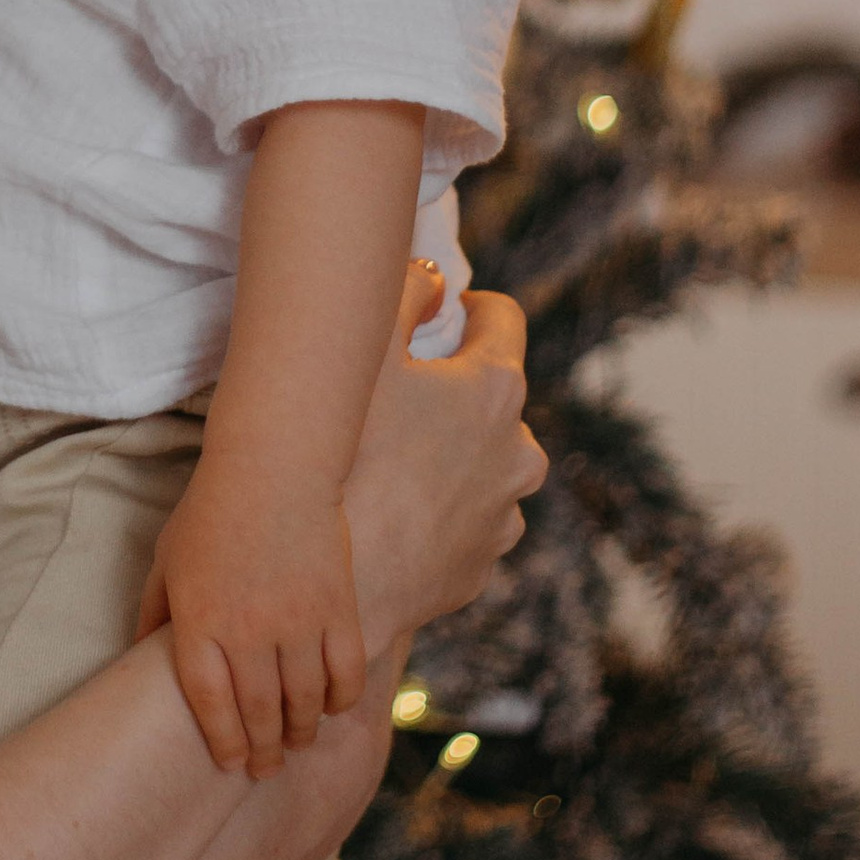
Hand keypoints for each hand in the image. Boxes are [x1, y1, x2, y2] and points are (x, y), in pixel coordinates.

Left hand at [136, 465, 364, 776]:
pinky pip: (345, 673)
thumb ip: (152, 612)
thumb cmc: (211, 511)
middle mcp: (248, 629)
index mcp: (199, 620)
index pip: (209, 703)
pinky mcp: (338, 609)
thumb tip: (134, 657)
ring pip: (303, 701)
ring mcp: (297, 621)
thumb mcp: (167, 559)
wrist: (273, 465)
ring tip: (296, 743)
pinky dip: (340, 699)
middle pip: (258, 712)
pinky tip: (330, 707)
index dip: (222, 741)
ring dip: (301, 731)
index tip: (230, 764)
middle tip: (266, 769)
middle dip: (263, 750)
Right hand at [345, 286, 542, 644]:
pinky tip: (395, 509)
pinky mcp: (483, 565)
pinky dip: (443, 510)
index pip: (504, 318)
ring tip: (394, 460)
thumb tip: (431, 268)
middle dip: (457, 390)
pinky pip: (470, 521)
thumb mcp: (363, 354)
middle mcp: (518, 452)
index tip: (447, 309)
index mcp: (495, 391)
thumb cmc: (345, 465)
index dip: (472, 305)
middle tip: (400, 395)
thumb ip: (402, 290)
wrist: (341, 590)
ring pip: (488, 465)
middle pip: (497, 397)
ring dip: (454, 455)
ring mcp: (504, 515)